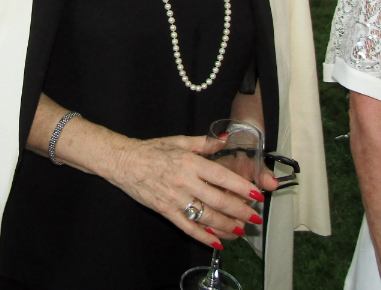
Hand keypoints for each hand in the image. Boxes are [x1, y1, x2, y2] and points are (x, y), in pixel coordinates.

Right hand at [105, 135, 265, 246]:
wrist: (125, 162)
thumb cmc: (152, 150)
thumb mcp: (180, 141)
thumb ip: (204, 143)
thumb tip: (224, 140)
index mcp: (191, 163)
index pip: (222, 177)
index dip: (241, 187)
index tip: (256, 194)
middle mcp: (185, 182)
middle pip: (218, 200)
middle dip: (240, 211)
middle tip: (254, 217)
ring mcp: (175, 199)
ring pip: (206, 217)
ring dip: (226, 226)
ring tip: (240, 230)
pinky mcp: (166, 211)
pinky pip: (188, 227)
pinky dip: (203, 236)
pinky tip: (216, 241)